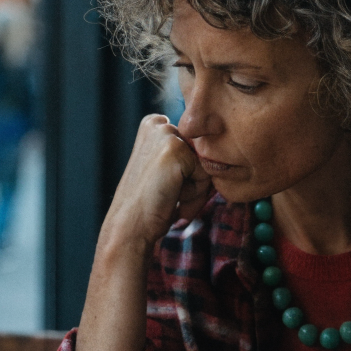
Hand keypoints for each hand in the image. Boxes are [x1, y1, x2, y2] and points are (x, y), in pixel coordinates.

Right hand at [103, 114, 212, 248]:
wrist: (131, 226)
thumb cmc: (151, 204)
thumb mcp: (166, 171)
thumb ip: (188, 156)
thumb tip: (218, 156)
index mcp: (153, 125)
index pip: (196, 147)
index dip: (188, 175)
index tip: (168, 188)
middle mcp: (159, 124)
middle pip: (202, 154)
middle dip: (194, 182)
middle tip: (170, 197)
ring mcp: (166, 134)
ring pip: (206, 164)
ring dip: (196, 190)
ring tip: (171, 198)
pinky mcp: (174, 148)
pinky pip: (206, 173)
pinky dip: (196, 193)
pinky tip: (172, 198)